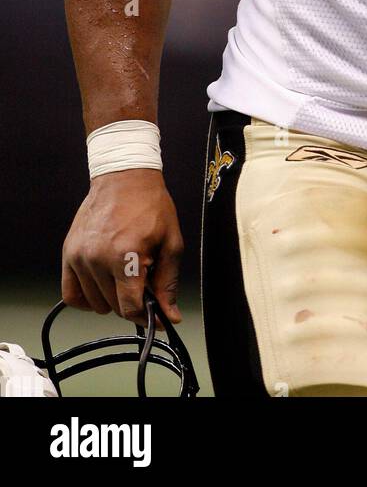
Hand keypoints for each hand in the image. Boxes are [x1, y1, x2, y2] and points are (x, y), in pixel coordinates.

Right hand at [61, 169, 183, 325]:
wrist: (125, 177)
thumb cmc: (151, 206)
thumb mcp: (171, 242)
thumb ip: (168, 282)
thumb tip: (170, 315)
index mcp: (126, 256)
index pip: (130, 307)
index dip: (147, 317)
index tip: (155, 314)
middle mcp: (98, 258)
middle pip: (114, 307)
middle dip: (133, 302)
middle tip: (143, 281)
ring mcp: (80, 256)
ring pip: (95, 303)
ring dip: (112, 298)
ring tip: (124, 274)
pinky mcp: (68, 253)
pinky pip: (71, 294)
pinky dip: (86, 299)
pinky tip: (102, 287)